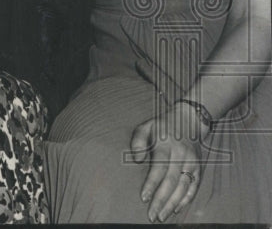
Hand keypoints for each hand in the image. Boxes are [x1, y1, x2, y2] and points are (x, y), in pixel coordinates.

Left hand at [130, 104, 204, 221]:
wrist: (189, 120)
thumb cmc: (161, 125)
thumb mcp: (146, 126)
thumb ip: (138, 140)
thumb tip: (137, 159)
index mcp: (166, 145)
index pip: (159, 168)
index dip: (152, 184)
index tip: (143, 198)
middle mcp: (181, 155)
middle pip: (171, 181)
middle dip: (161, 200)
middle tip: (151, 215)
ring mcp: (192, 162)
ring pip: (183, 187)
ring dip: (172, 204)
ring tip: (162, 216)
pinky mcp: (199, 168)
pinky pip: (194, 187)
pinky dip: (186, 200)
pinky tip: (176, 210)